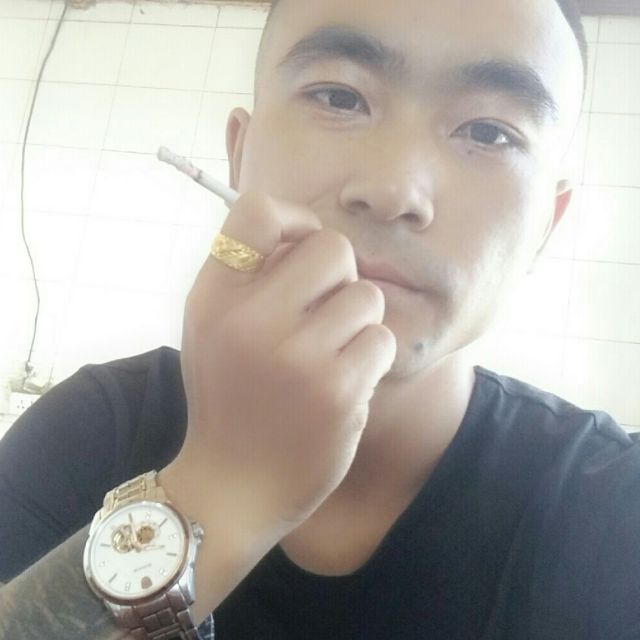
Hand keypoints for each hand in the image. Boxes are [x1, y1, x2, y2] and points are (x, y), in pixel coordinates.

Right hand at [166, 191, 396, 543]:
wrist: (230, 490)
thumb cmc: (228, 402)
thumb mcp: (212, 331)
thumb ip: (249, 279)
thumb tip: (307, 234)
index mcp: (214, 299)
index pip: (258, 211)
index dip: (294, 220)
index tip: (300, 251)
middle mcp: (251, 321)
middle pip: (333, 247)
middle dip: (340, 277)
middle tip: (325, 312)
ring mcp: (297, 358)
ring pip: (367, 296)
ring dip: (358, 323)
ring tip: (330, 356)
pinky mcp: (338, 392)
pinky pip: (382, 340)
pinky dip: (370, 359)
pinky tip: (342, 386)